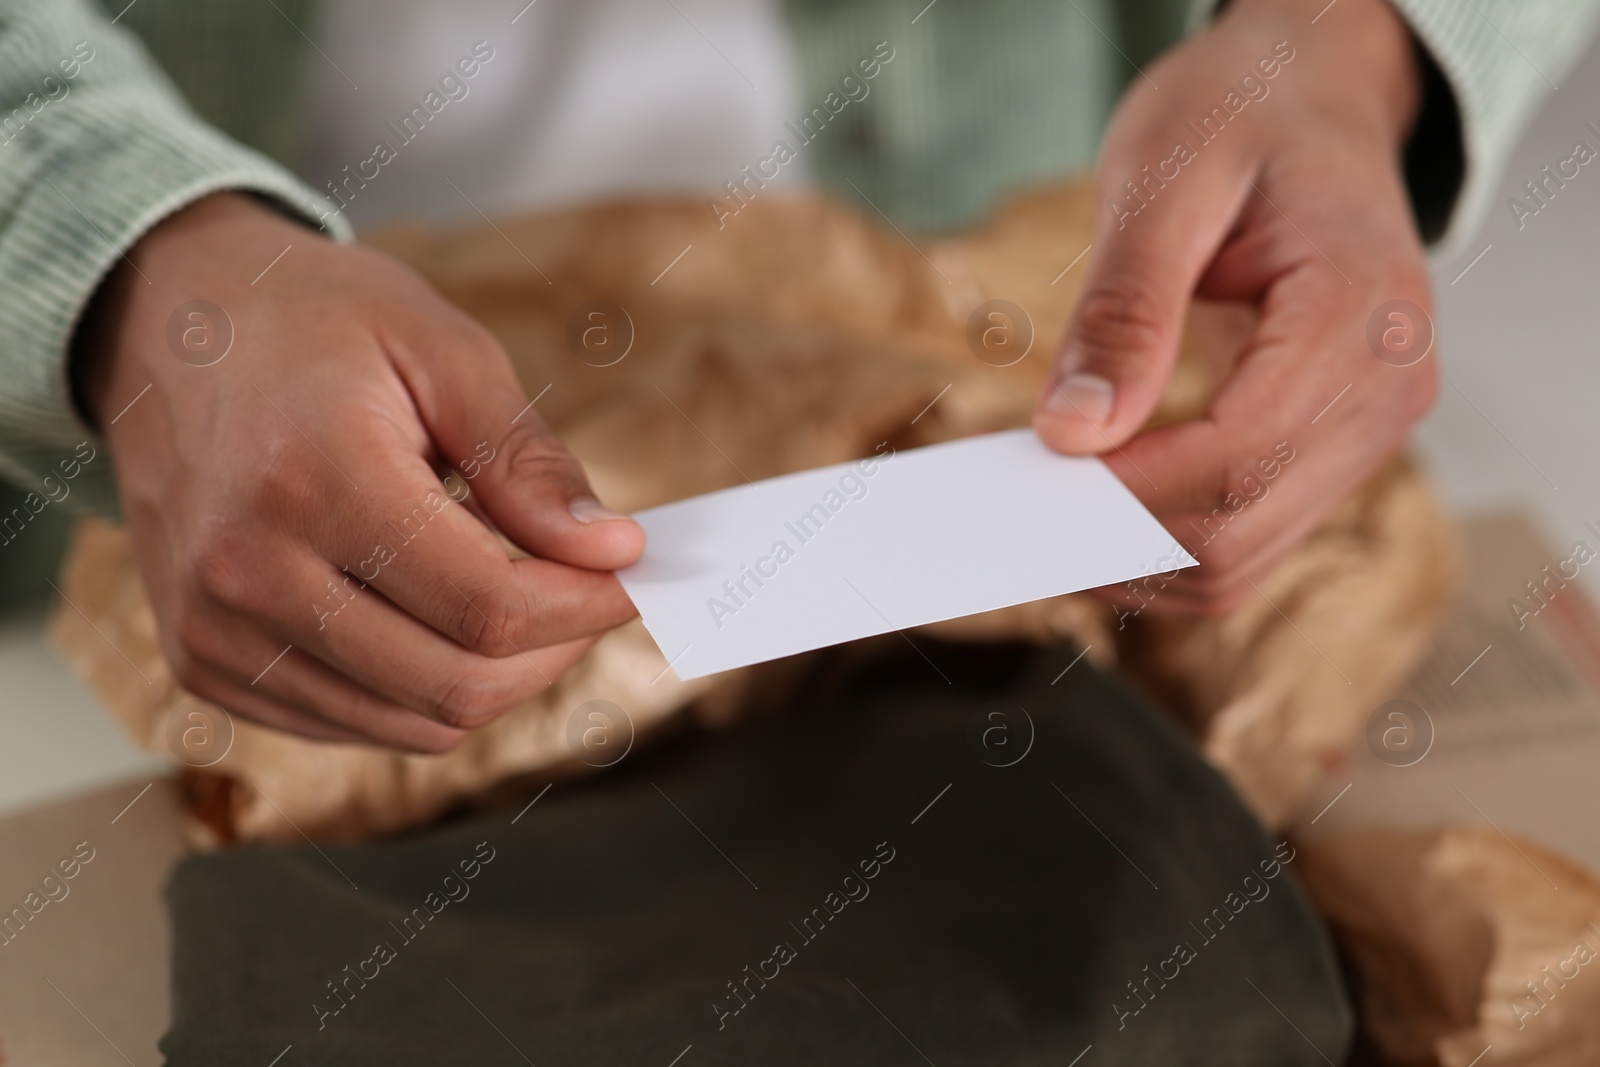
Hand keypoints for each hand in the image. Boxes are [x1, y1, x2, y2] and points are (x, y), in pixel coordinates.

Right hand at [78, 193, 643, 750]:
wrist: (164, 326)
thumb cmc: (313, 321)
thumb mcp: (441, 349)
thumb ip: (527, 460)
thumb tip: (612, 550)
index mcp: (310, 481)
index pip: (487, 607)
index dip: (587, 605)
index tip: (635, 573)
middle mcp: (245, 576)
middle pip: (456, 685)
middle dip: (556, 649)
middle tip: (593, 589)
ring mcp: (214, 633)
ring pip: (414, 723)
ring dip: (498, 676)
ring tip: (522, 593)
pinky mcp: (203, 664)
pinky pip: (358, 723)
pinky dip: (426, 688)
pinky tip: (440, 612)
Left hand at [1034, 0, 1436, 613]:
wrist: (1310, 98)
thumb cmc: (1244, 115)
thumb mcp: (1167, 179)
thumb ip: (1125, 311)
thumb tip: (1077, 433)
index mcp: (1362, 314)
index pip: (1235, 460)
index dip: (1124, 492)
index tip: (1028, 483)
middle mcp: (1390, 391)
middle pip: (1238, 531)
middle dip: (1116, 535)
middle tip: (1016, 502)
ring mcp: (1372, 430)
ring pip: (1242, 559)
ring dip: (1135, 555)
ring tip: (1052, 502)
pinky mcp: (1337, 449)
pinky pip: (1249, 538)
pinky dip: (1166, 542)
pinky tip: (1102, 501)